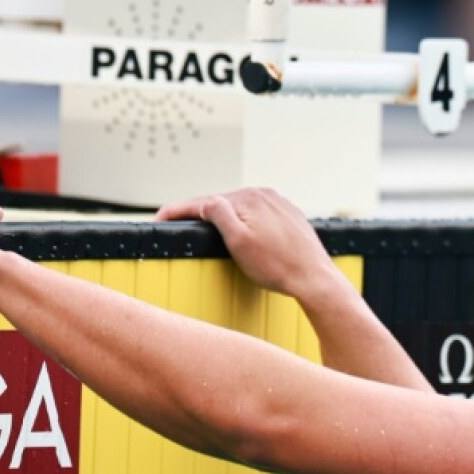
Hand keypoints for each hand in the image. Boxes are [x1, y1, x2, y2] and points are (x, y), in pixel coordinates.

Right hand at [156, 188, 338, 297]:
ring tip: (206, 231)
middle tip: (177, 226)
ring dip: (224, 219)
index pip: (204, 202)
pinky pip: (259, 215)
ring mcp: (279, 204)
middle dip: (200, 215)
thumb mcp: (238, 241)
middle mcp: (265, 194)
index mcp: (249, 198)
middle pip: (222, 204)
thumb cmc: (277, 266)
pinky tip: (243, 233)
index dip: (177, 211)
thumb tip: (205, 201)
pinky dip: (245, 222)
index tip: (159, 219)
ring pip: (241, 209)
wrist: (314, 279)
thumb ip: (218, 214)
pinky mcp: (289, 216)